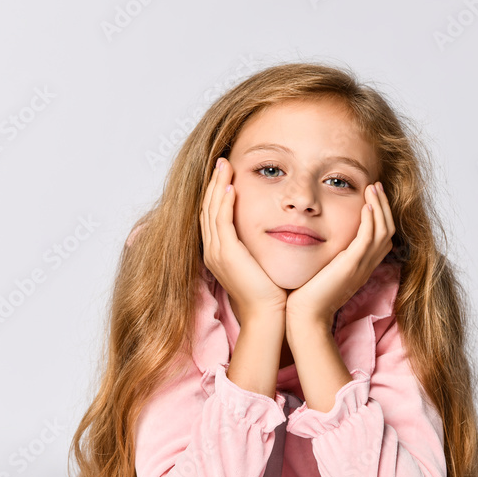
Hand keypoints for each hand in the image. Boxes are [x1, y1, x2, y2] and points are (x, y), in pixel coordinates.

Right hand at [200, 157, 287, 318]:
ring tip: (224, 166)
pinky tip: (231, 187)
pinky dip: (224, 202)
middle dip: (214, 183)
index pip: (212, 215)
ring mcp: (217, 252)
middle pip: (207, 209)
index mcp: (218, 253)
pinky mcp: (227, 253)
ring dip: (218, 186)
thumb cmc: (270, 292)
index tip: (225, 174)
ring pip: (211, 211)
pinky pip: (221, 221)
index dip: (216, 193)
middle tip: (221, 162)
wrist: (268, 314)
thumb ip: (256, 245)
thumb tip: (269, 229)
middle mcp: (213, 251)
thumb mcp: (260, 262)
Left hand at [285, 181, 394, 327]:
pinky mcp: (351, 265)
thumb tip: (318, 240)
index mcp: (361, 267)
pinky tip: (366, 205)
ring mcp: (361, 266)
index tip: (372, 198)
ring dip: (380, 206)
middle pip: (387, 230)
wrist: (305, 316)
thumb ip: (327, 256)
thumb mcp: (322, 271)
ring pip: (383, 231)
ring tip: (373, 188)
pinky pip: (368, 238)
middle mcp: (366, 266)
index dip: (381, 216)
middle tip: (376, 186)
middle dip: (384, 206)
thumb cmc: (307, 296)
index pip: (381, 237)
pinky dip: (370, 220)